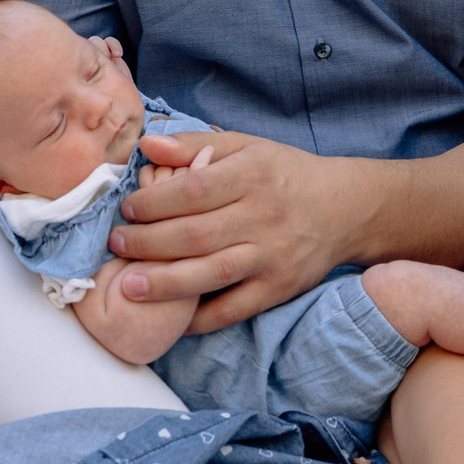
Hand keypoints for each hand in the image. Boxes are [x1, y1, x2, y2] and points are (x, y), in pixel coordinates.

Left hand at [108, 130, 366, 332]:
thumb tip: (146, 144)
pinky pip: (234, 308)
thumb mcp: (246, 147)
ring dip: (165, 283)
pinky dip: (201, 318)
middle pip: (196, 234)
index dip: (153, 202)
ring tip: (128, 285)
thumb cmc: (285, 174)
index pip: (193, 190)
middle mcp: (263, 216)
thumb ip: (194, 144)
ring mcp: (272, 256)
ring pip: (211, 273)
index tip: (127, 209)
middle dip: (148, 242)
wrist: (347, 209)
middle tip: (116, 244)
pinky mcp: (279, 288)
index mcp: (252, 175)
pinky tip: (171, 319)